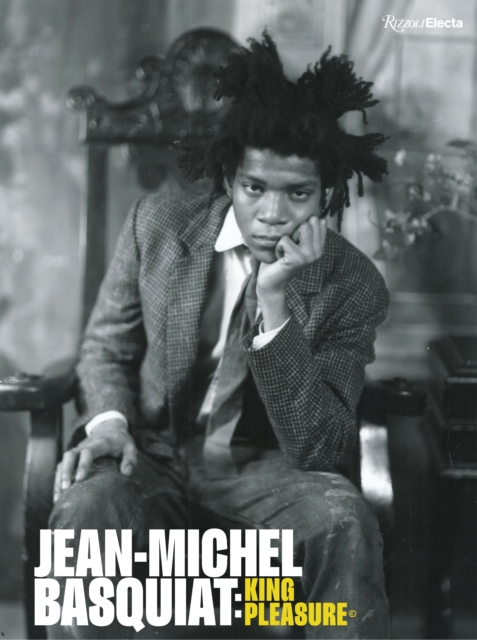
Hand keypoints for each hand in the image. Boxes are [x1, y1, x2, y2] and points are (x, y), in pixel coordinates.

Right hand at [53, 419, 136, 501]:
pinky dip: (58, 480)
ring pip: (63, 461)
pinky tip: (58, 496)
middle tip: (66, 488)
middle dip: (66, 471)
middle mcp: (85, 445)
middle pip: (70, 455)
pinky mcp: (73, 457)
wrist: (110, 429)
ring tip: (59, 497)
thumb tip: (126, 473)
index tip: (79, 479)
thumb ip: (130, 460)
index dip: (83, 464)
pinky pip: (61, 466)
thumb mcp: (130, 448)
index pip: (88, 452)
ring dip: (59, 478)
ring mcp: (77, 450)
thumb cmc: (120, 442)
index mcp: (100, 443)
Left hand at [256, 216, 326, 331]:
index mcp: (320, 247)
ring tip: (285, 252)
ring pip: (301, 227)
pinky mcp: (298, 259)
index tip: (295, 242)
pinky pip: (285, 240)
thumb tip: (314, 215)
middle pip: (309, 222)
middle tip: (289, 248)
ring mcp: (309, 256)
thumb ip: (305, 231)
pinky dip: (278, 247)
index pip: (318, 221)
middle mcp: (318, 252)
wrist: (271, 282)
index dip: (301, 227)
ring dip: (286, 238)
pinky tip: (280, 258)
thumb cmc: (280, 260)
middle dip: (294, 231)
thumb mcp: (295, 242)